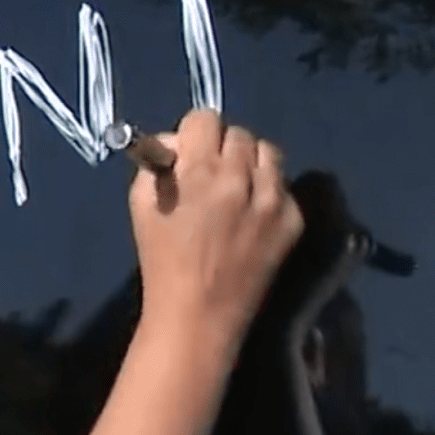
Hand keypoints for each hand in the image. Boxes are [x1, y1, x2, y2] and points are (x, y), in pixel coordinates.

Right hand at [127, 109, 303, 344]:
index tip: (193, 153)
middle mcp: (240, 178)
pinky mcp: (293, 220)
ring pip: (269, 153)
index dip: (196, 134)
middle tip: (214, 174)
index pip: (205, 118)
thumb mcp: (141, 206)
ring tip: (241, 189)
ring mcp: (272, 199)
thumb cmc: (161, 261)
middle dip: (224, 149)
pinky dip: (269, 194)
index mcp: (198, 171)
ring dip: (252, 164)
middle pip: (240, 134)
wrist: (198, 315)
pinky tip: (254, 217)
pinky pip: (284, 187)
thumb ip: (158, 164)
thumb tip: (178, 143)